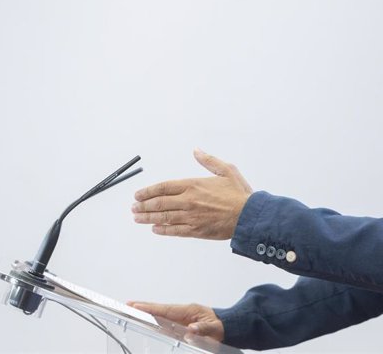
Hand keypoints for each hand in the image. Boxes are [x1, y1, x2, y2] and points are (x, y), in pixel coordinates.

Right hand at [128, 301, 224, 341]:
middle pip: (160, 310)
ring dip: (148, 313)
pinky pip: (166, 321)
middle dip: (144, 307)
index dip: (151, 308)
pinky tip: (146, 321)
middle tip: (127, 305)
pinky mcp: (182, 323)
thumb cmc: (222, 327)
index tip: (137, 306)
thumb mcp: (215, 329)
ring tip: (132, 310)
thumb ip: (203, 330)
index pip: (166, 310)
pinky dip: (155, 319)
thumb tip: (191, 330)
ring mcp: (182, 317)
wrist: (228, 326)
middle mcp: (184, 312)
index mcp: (190, 311)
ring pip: (161, 314)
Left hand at [132, 150, 252, 239]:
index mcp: (193, 185)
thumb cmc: (239, 194)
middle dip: (144, 205)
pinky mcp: (196, 231)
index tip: (138, 194)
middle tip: (134, 207)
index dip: (148, 191)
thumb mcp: (226, 170)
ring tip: (137, 218)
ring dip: (148, 218)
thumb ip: (209, 161)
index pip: (164, 187)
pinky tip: (155, 229)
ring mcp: (190, 217)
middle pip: (159, 203)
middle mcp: (188, 201)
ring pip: (163, 217)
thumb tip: (197, 151)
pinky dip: (163, 230)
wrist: (249, 215)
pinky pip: (174, 231)